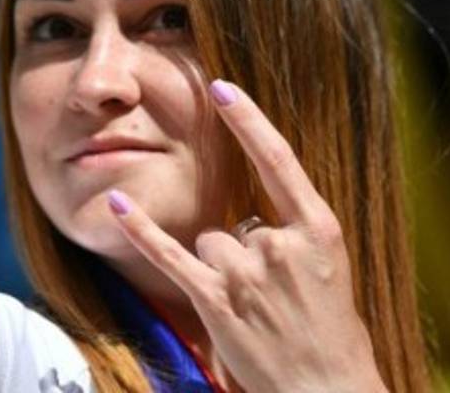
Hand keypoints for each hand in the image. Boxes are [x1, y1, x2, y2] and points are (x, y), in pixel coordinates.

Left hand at [108, 80, 386, 392]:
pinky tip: (117, 204)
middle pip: (239, 219)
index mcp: (319, 228)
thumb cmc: (332, 334)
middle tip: (276, 297)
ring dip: (223, 270)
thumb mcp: (329, 270)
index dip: (248, 121)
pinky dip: (140, 230)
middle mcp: (281, 244)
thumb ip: (292, 234)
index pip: (278, 159)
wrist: (327, 391)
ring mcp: (247, 274)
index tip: (222, 87)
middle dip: (247, 251)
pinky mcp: (216, 301)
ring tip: (254, 310)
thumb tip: (248, 216)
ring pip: (212, 241)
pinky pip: (171, 254)